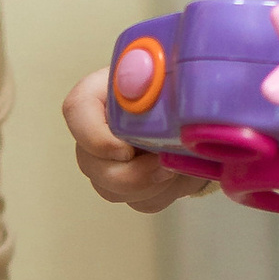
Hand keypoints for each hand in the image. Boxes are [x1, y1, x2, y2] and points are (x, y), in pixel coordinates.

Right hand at [62, 66, 211, 214]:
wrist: (201, 119)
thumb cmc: (182, 91)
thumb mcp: (175, 78)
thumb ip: (158, 80)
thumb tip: (143, 87)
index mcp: (103, 92)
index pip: (76, 110)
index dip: (94, 137)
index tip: (126, 150)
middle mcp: (96, 129)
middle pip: (90, 162)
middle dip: (131, 175)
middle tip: (166, 167)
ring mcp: (108, 161)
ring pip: (111, 189)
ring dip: (150, 185)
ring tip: (178, 166)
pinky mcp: (128, 186)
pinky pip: (138, 201)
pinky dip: (162, 194)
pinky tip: (177, 175)